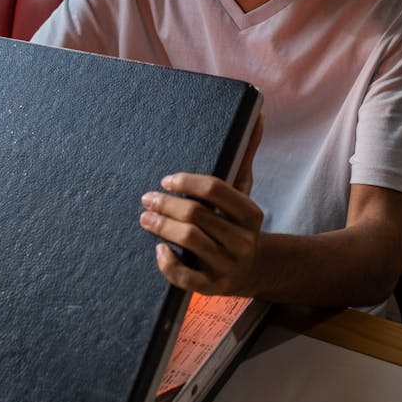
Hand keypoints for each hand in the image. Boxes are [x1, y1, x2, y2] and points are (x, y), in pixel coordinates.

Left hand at [139, 115, 264, 294]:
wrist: (255, 269)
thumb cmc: (239, 222)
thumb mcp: (244, 189)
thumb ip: (246, 153)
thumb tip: (256, 113)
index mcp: (250, 214)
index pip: (216, 189)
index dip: (187, 182)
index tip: (167, 180)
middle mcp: (243, 240)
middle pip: (197, 215)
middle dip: (166, 205)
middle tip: (146, 199)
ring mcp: (228, 266)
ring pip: (190, 241)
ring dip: (162, 227)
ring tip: (145, 219)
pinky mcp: (213, 288)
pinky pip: (186, 277)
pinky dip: (168, 263)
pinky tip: (158, 249)